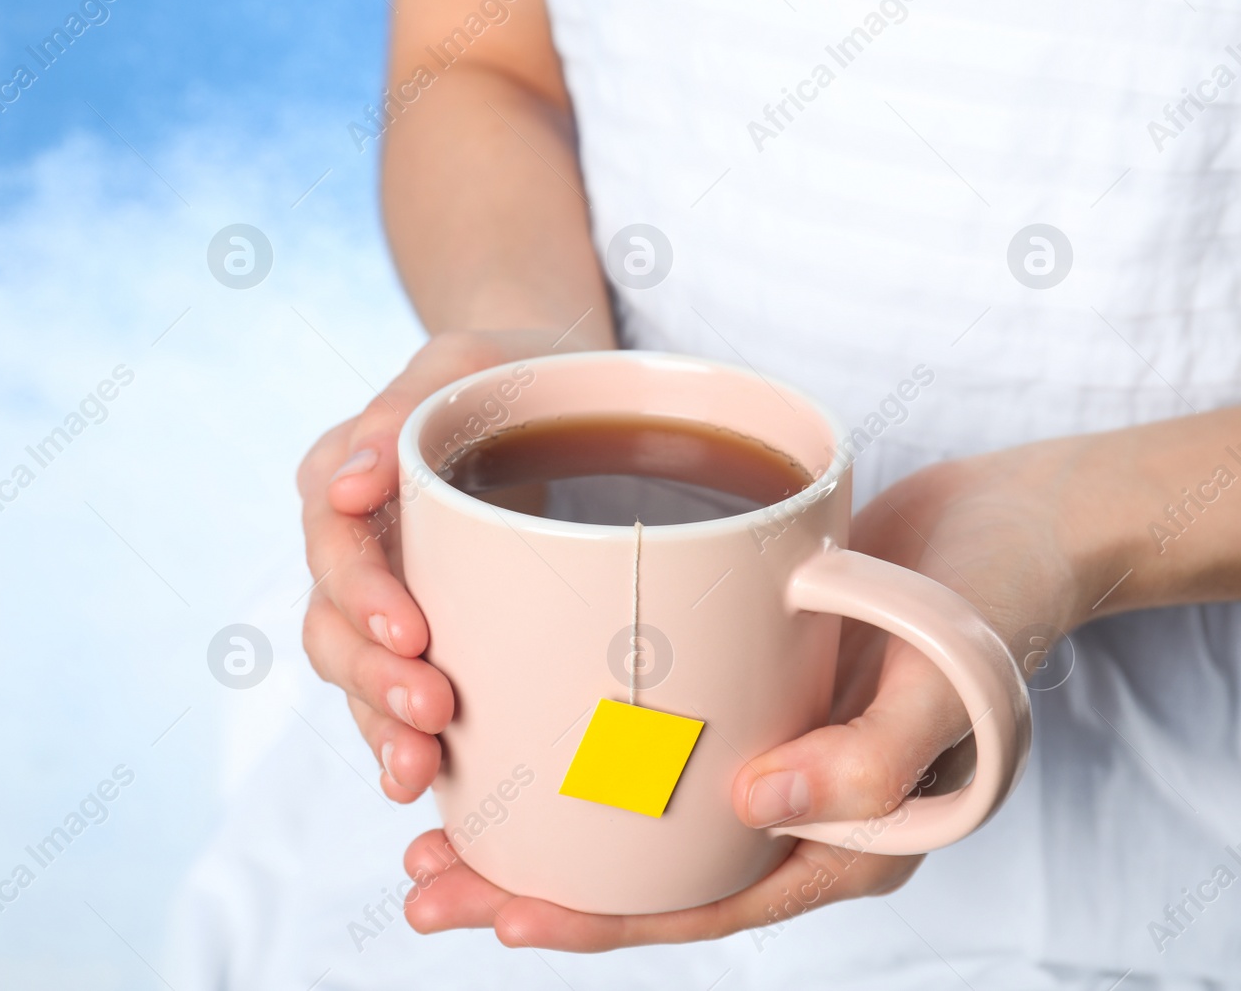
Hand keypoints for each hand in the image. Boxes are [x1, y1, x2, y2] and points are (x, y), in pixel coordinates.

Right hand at [298, 329, 606, 801]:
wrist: (537, 391)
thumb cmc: (496, 373)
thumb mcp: (457, 363)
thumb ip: (400, 410)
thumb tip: (350, 484)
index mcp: (342, 479)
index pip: (333, 545)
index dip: (362, 595)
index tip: (410, 630)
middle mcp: (350, 548)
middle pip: (332, 626)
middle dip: (373, 677)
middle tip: (429, 711)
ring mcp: (379, 598)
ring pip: (353, 673)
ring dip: (379, 723)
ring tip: (418, 767)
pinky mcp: (418, 637)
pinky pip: (392, 694)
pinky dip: (400, 739)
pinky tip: (427, 783)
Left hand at [400, 443, 1084, 950]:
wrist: (1014, 522)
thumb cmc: (995, 598)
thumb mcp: (950, 676)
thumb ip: (872, 753)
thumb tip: (756, 807)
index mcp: (846, 838)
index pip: (707, 905)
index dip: (605, 921)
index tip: (506, 914)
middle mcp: (793, 811)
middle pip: (649, 874)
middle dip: (534, 889)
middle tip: (427, 882)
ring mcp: (765, 754)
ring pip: (634, 817)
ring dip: (538, 828)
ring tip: (434, 826)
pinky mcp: (743, 696)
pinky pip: (649, 746)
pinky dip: (576, 753)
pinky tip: (505, 737)